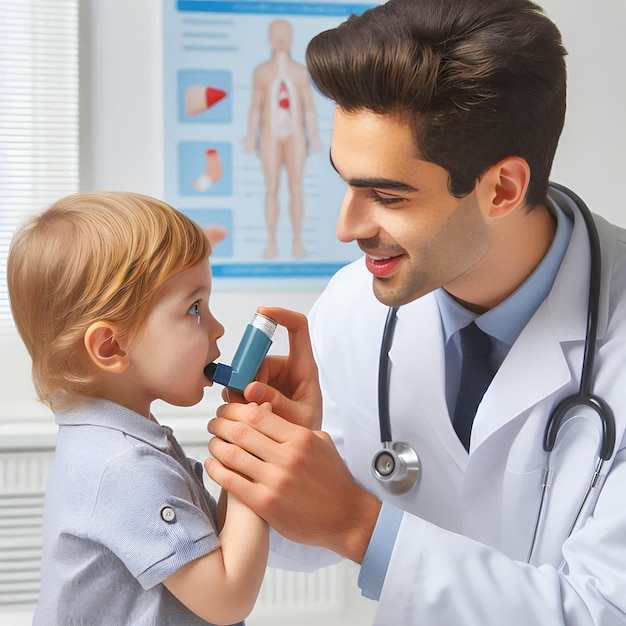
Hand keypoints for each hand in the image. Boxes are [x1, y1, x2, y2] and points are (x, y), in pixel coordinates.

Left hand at [205, 401, 380, 562]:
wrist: (346, 517)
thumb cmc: (334, 480)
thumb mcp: (322, 443)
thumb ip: (296, 428)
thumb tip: (271, 414)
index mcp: (301, 438)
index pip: (258, 413)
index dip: (236, 409)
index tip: (227, 410)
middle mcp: (287, 457)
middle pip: (241, 431)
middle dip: (221, 424)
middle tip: (214, 423)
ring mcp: (276, 481)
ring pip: (232, 455)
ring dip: (216, 445)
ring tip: (212, 443)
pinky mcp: (266, 504)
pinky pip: (232, 482)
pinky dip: (216, 471)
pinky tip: (211, 465)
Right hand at [237, 306, 321, 429]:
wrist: (299, 450)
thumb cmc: (308, 431)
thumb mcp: (299, 419)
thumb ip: (278, 404)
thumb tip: (251, 388)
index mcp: (304, 367)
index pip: (297, 328)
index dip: (281, 315)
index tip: (262, 312)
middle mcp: (285, 368)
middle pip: (259, 356)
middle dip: (247, 374)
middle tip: (242, 397)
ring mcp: (270, 378)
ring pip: (246, 372)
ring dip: (240, 390)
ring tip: (247, 412)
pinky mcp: (256, 390)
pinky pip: (239, 385)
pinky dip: (236, 398)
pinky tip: (241, 414)